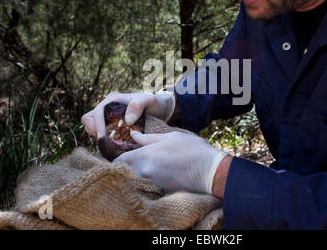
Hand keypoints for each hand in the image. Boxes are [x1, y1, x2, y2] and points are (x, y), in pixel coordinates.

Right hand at [81, 91, 175, 138]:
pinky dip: (105, 139)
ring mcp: (110, 117)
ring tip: (111, 144)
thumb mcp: (150, 100)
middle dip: (94, 131)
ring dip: (99, 136)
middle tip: (105, 142)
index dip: (97, 125)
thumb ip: (139, 105)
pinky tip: (115, 145)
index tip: (103, 138)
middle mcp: (108, 107)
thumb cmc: (156, 102)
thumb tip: (126, 119)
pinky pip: (103, 133)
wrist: (162, 109)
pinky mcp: (113, 126)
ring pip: (93, 127)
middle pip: (89, 119)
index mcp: (113, 100)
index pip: (97, 112)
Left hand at [113, 131, 227, 194]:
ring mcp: (153, 182)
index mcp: (146, 154)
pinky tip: (150, 181)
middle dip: (122, 170)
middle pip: (123, 173)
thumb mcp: (170, 137)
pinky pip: (145, 189)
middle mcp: (146, 169)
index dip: (116, 160)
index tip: (119, 159)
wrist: (210, 169)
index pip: (119, 160)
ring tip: (139, 173)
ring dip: (132, 178)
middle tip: (127, 167)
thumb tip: (132, 135)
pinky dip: (144, 186)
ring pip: (133, 182)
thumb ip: (148, 138)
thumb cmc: (192, 149)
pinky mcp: (161, 191)